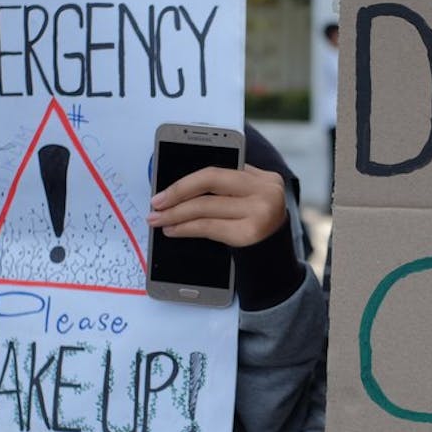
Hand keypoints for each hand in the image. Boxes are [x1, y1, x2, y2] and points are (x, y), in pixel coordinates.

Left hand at [147, 164, 285, 247]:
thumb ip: (224, 188)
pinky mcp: (250, 233)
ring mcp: (260, 211)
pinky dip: (186, 229)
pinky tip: (173, 230)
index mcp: (263, 177)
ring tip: (158, 220)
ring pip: (205, 207)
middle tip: (155, 204)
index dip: (185, 180)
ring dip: (176, 214)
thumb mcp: (247, 201)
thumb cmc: (254, 226)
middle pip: (210, 182)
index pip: (216, 171)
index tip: (163, 190)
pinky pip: (208, 227)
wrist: (276, 260)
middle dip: (177, 193)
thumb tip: (177, 189)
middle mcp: (265, 190)